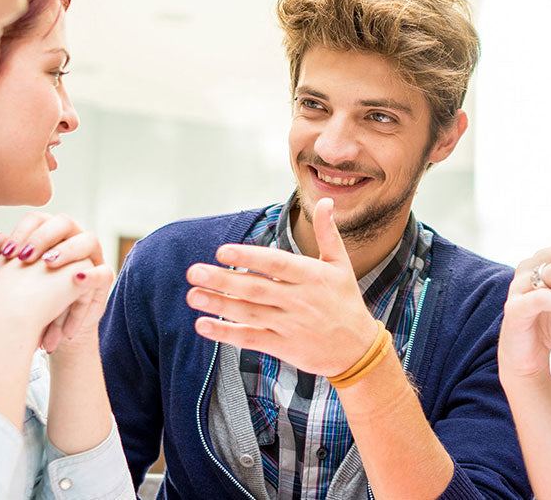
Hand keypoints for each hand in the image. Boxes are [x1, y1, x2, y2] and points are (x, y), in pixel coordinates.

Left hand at [0, 212, 105, 350]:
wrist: (48, 330)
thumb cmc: (29, 301)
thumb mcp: (12, 282)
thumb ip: (4, 260)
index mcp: (48, 235)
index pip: (38, 219)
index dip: (22, 231)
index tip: (7, 252)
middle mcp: (72, 240)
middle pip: (64, 222)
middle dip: (44, 237)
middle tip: (26, 257)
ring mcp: (91, 259)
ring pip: (89, 240)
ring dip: (68, 251)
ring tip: (49, 266)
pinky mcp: (103, 281)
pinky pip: (104, 272)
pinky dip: (92, 275)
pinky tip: (76, 279)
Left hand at [185, 198, 379, 376]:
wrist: (358, 349)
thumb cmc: (346, 301)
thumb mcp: (341, 265)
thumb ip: (328, 233)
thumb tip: (326, 202)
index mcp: (312, 276)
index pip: (276, 264)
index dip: (249, 257)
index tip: (222, 251)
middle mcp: (299, 300)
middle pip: (256, 289)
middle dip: (223, 280)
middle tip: (194, 272)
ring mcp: (290, 325)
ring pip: (249, 313)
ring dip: (218, 305)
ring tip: (192, 295)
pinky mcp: (283, 346)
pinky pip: (251, 338)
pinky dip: (226, 333)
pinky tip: (203, 325)